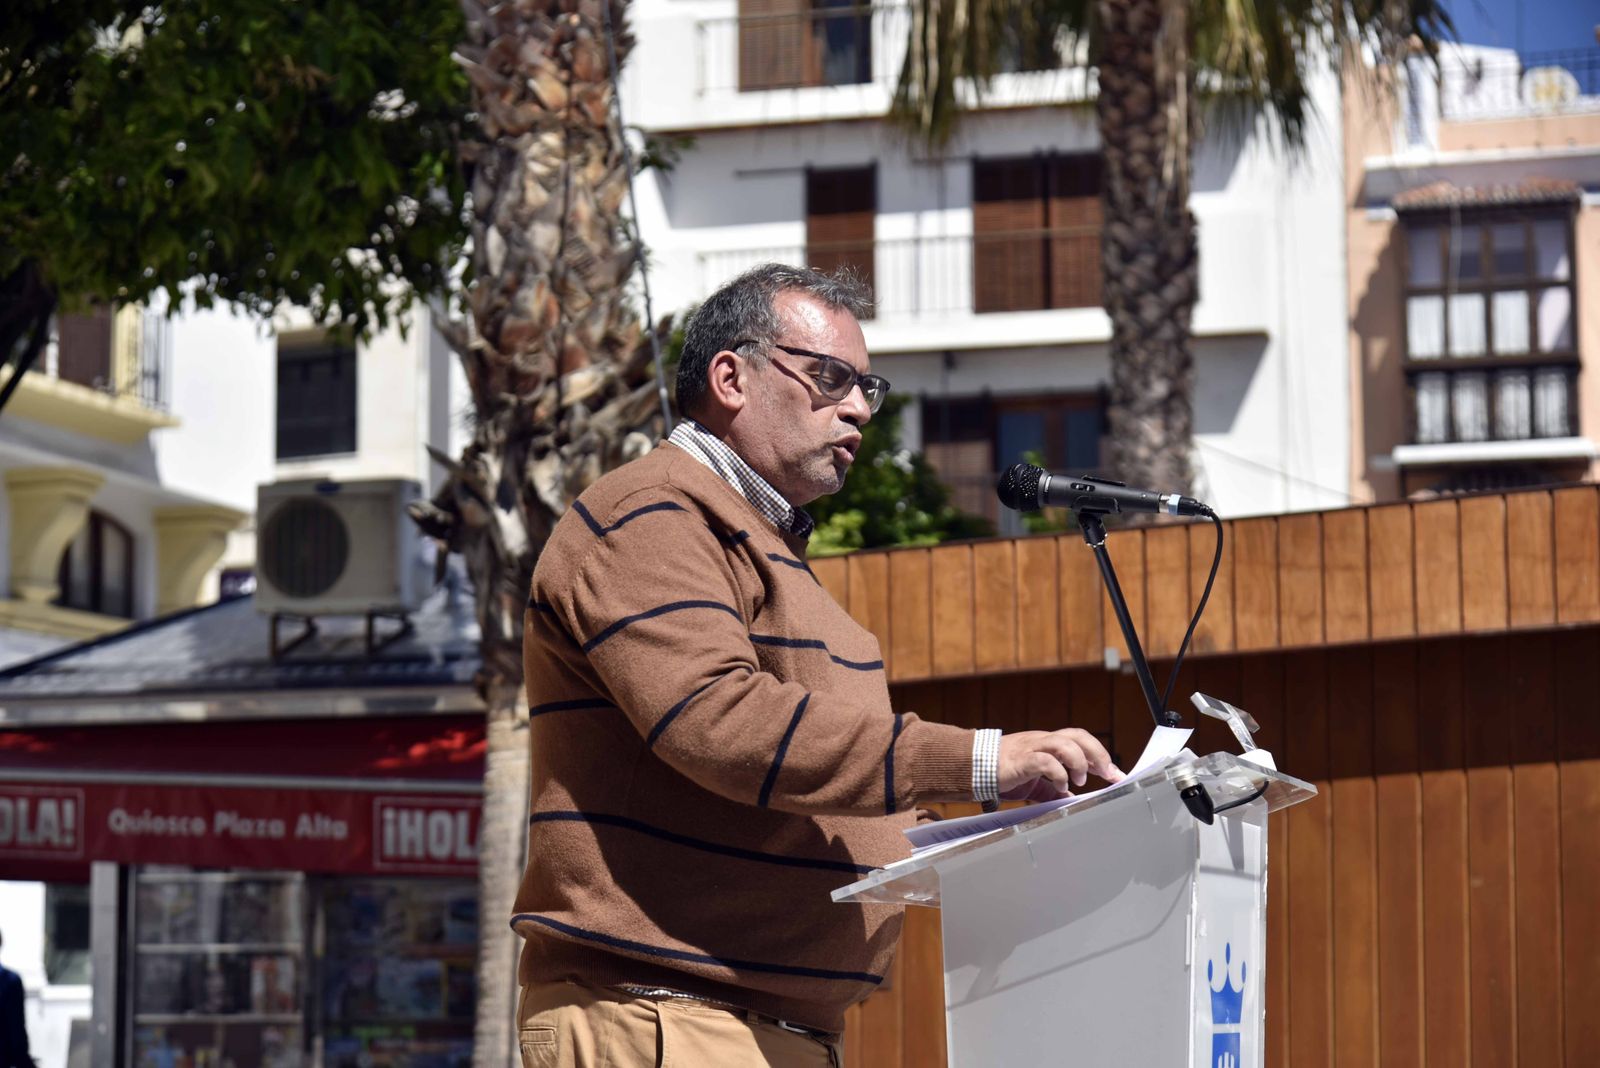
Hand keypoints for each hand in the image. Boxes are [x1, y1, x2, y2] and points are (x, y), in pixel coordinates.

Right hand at [997, 729, 1122, 801]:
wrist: (973, 766)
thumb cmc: (1003, 773)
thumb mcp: (1034, 784)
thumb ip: (1051, 790)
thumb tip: (1069, 800)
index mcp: (1047, 744)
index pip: (1080, 741)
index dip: (1100, 756)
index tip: (1116, 774)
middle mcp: (1042, 741)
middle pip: (1078, 736)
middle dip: (1098, 754)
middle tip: (1108, 774)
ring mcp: (1032, 747)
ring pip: (1064, 743)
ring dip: (1078, 762)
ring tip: (1080, 780)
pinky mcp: (1021, 760)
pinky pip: (1045, 761)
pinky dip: (1058, 773)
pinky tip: (1061, 786)